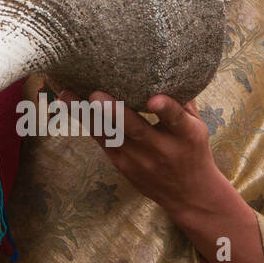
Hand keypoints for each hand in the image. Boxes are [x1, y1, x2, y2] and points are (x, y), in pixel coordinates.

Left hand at [58, 89, 221, 218]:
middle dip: (114, 113)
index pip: (176, 120)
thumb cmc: (192, 150)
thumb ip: (182, 101)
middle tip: (95, 95)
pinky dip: (86, 121)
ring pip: (109, 135)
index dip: (165, 109)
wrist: (189, 196)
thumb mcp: (198, 127)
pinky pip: (101, 140)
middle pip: (135, 130)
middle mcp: (161, 149)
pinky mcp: (121, 164)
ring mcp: (138, 159)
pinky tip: (69, 104)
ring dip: (86, 114)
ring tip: (66, 94)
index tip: (153, 100)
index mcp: (186, 135)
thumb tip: (167, 66)